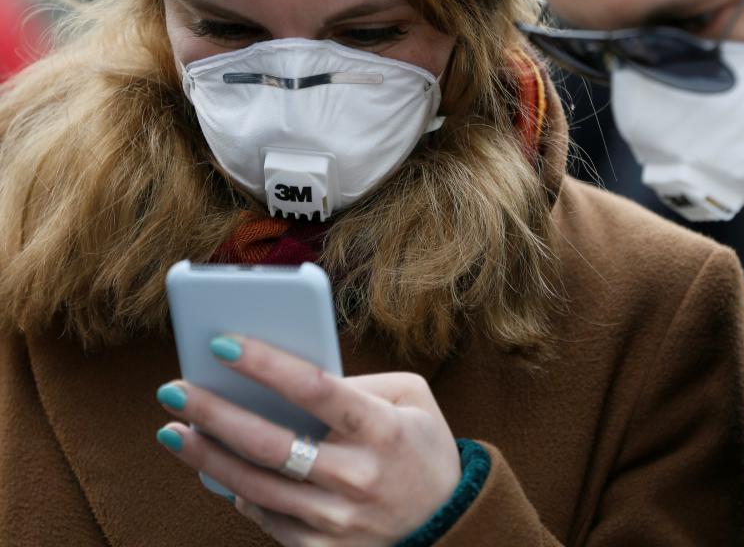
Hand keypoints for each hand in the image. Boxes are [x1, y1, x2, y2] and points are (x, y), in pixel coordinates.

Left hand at [155, 335, 461, 546]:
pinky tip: (215, 469)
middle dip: (213, 413)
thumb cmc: (421, 446)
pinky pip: (267, 520)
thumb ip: (358, 382)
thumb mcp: (411, 398)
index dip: (265, 364)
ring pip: (256, 486)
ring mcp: (339, 520)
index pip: (315, 389)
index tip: (221, 343)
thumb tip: (289, 381)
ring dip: (206, 457)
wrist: (448, 522)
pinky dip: (236, 492)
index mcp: (382, 428)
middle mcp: (358, 477)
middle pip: (270, 443)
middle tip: (173, 389)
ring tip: (173, 430)